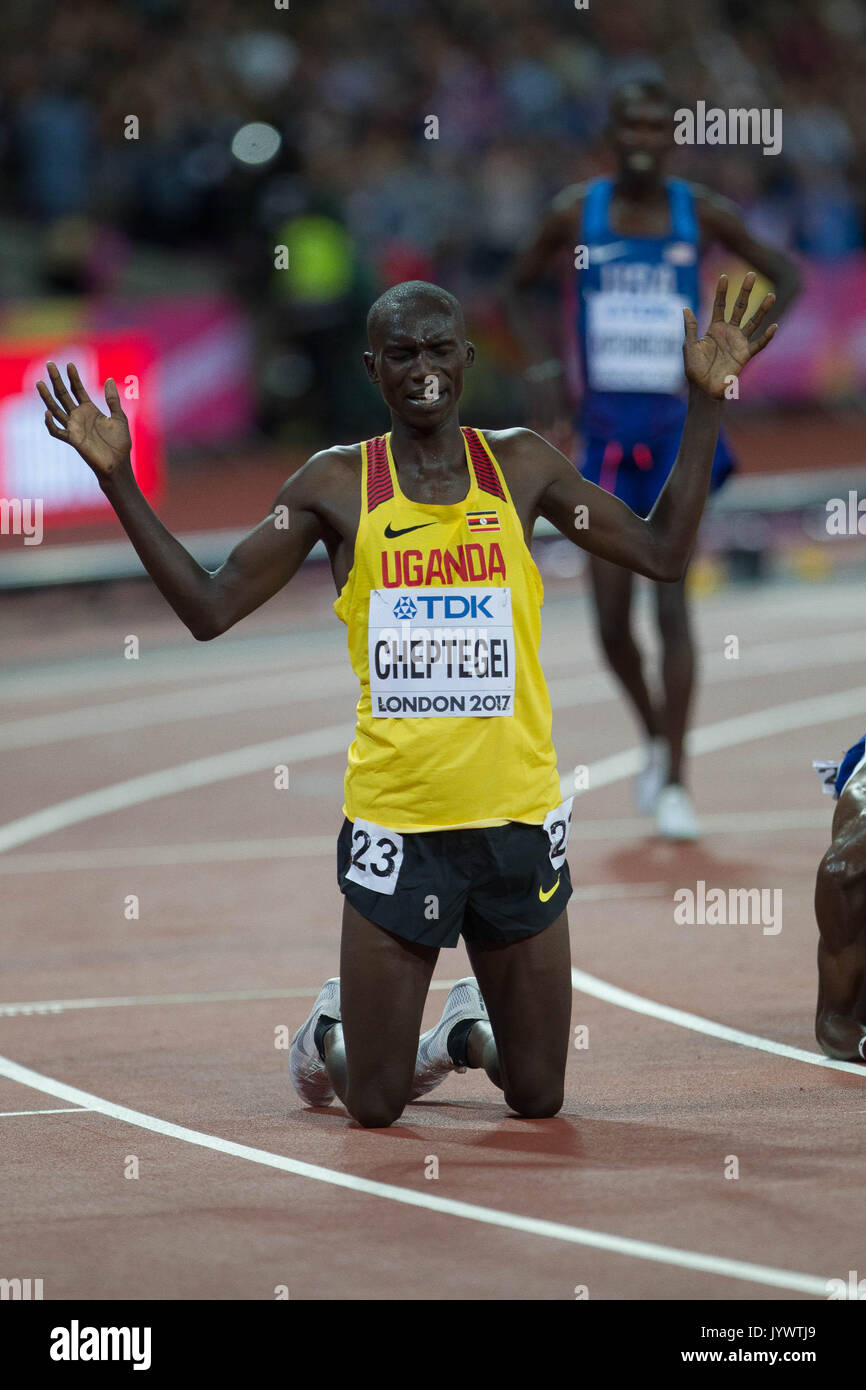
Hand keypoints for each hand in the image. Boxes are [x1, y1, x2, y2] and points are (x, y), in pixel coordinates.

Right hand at [37, 362, 131, 476]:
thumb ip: (112, 400)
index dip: (73, 377)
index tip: (69, 364)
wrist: (118, 464)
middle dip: (56, 380)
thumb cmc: (119, 443)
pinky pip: (57, 431)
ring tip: (39, 383)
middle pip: (64, 395)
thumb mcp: (119, 417)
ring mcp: (74, 428)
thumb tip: (110, 379)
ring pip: (56, 409)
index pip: (78, 390)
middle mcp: (79, 417)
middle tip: (49, 364)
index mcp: (90, 410)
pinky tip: (47, 413)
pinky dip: (51, 423)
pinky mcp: (73, 440)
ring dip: (47, 397)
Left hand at [683, 273, 776, 398]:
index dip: (721, 292)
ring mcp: (739, 342)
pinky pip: (758, 345)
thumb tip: (685, 308)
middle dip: (745, 292)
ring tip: (771, 295)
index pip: (720, 306)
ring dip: (762, 309)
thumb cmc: (695, 370)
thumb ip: (690, 328)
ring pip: (753, 322)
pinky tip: (774, 327)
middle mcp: (729, 332)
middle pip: (739, 308)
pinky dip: (766, 337)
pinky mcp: (745, 355)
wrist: (704, 390)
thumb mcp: (690, 347)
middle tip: (751, 274)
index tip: (723, 276)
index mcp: (715, 329)